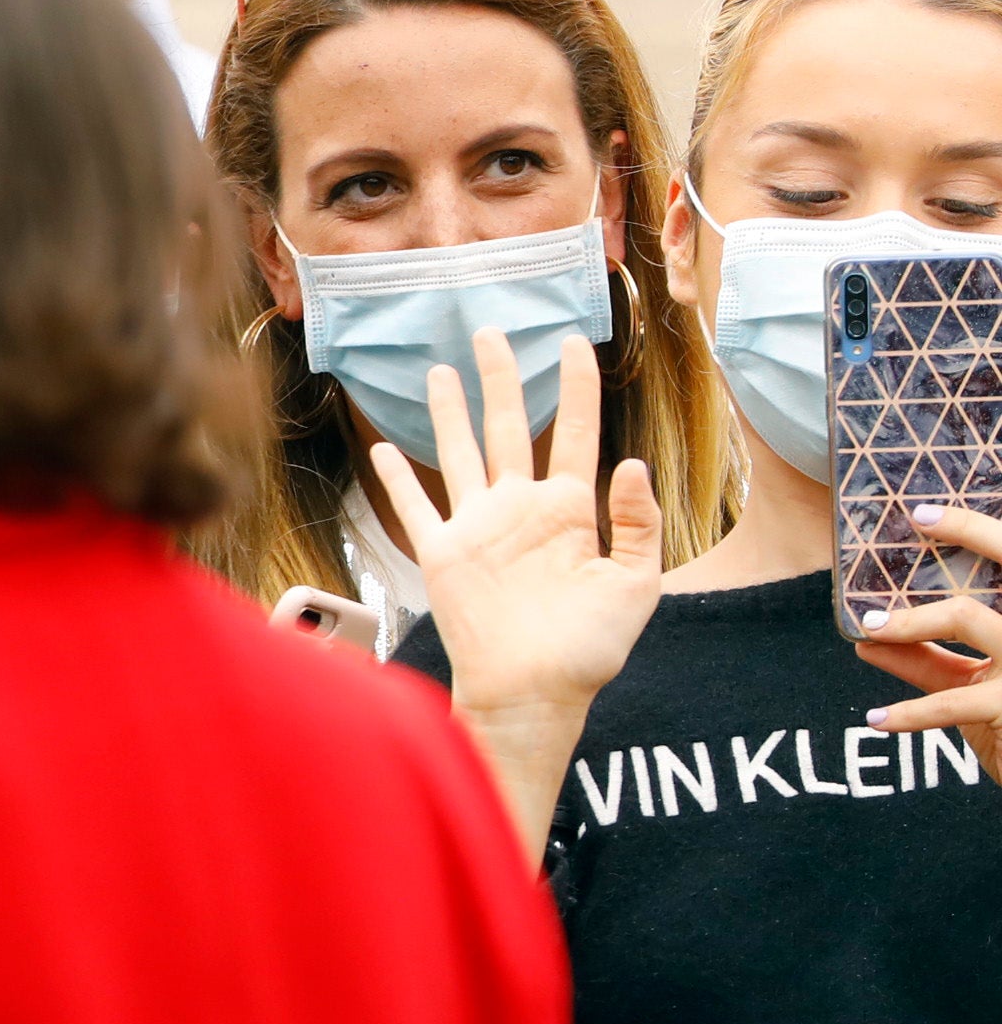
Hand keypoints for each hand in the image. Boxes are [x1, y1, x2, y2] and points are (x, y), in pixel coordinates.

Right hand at [368, 329, 656, 850]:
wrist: (532, 692)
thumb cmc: (588, 648)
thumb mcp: (636, 584)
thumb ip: (637, 523)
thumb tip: (630, 463)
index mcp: (571, 510)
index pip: (572, 431)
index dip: (575, 386)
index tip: (573, 342)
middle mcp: (521, 508)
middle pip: (508, 426)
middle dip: (502, 377)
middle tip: (492, 331)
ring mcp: (478, 527)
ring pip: (460, 452)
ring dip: (450, 411)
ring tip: (442, 371)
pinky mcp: (442, 553)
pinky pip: (416, 506)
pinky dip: (398, 477)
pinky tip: (385, 449)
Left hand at [857, 503, 1001, 783]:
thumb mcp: (974, 686)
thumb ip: (927, 661)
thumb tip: (867, 640)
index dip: (976, 528)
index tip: (922, 513)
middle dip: (969, 532)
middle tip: (917, 519)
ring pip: (968, 617)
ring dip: (912, 621)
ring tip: (870, 629)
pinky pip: (953, 701)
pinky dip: (910, 713)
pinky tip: (877, 719)